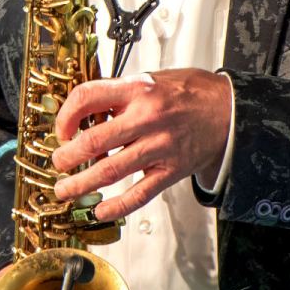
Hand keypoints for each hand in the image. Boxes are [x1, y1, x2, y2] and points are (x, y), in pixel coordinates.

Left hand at [48, 69, 231, 221]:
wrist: (231, 111)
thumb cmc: (191, 93)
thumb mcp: (152, 78)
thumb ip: (121, 94)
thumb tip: (86, 111)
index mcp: (137, 89)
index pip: (87, 97)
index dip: (66, 115)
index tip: (62, 129)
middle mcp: (146, 118)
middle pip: (93, 141)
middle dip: (67, 156)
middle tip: (58, 163)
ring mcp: (159, 147)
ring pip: (109, 171)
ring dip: (81, 184)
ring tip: (65, 191)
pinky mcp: (171, 170)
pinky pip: (139, 194)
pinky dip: (117, 206)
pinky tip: (100, 211)